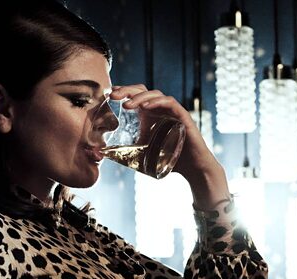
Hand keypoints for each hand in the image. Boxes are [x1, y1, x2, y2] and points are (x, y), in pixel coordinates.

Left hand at [109, 85, 230, 209]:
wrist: (192, 169)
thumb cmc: (169, 160)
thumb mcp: (143, 153)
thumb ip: (128, 150)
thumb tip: (104, 154)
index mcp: (152, 115)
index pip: (136, 96)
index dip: (124, 92)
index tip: (109, 95)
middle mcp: (162, 110)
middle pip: (143, 91)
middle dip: (127, 91)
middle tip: (113, 96)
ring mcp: (172, 111)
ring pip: (155, 95)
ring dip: (139, 98)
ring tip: (126, 104)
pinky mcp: (183, 116)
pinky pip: (169, 103)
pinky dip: (157, 102)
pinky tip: (144, 107)